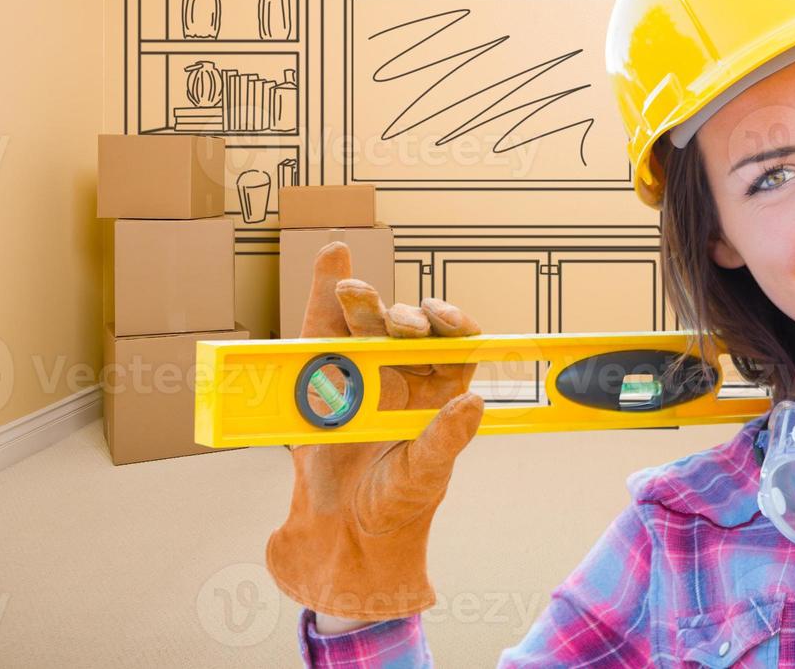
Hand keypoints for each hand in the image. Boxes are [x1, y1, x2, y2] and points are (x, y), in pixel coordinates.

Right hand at [265, 241, 483, 622]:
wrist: (340, 535)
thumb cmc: (395, 507)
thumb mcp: (425, 476)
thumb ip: (445, 441)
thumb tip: (474, 405)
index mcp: (440, 393)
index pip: (456, 346)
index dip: (456, 326)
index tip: (448, 322)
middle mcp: (404, 375)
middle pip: (408, 330)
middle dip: (404, 317)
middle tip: (396, 323)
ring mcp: (361, 371)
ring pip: (366, 324)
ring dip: (363, 301)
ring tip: (353, 291)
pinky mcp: (320, 375)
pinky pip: (323, 329)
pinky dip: (324, 292)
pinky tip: (332, 258)